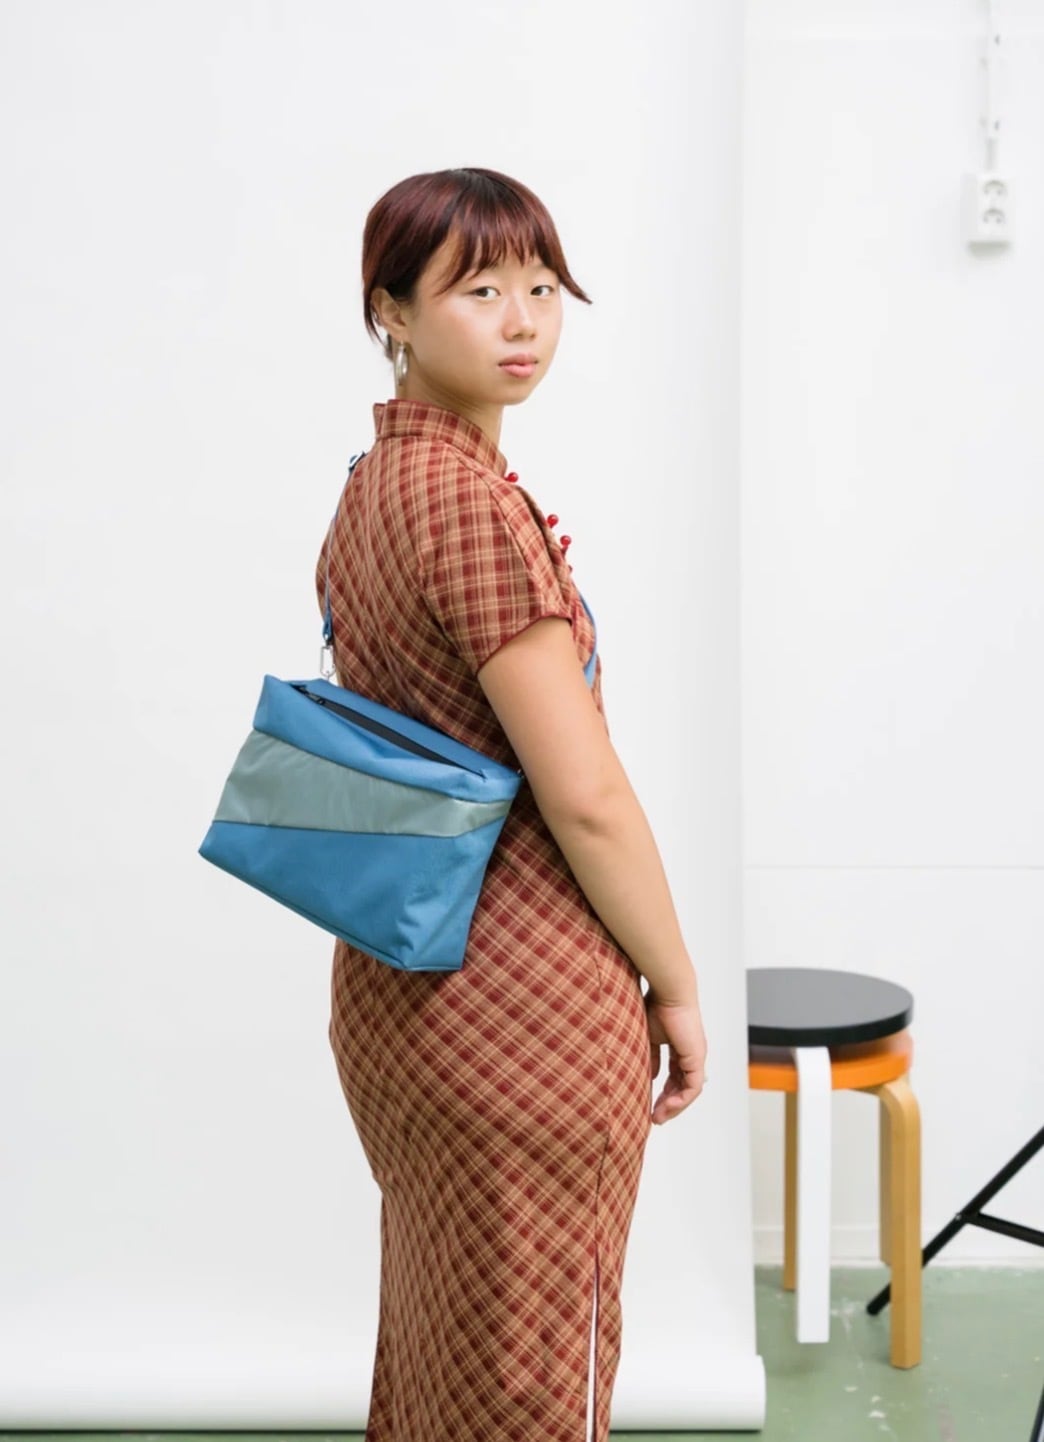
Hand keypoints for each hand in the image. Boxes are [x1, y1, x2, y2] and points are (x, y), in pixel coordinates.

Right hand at [644, 992, 707, 1124]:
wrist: (668, 992)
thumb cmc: (657, 1005)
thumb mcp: (650, 1037)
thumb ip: (651, 1056)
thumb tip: (651, 1075)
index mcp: (681, 1047)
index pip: (675, 1076)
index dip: (663, 1091)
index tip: (651, 1103)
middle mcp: (692, 1054)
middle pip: (682, 1086)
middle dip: (668, 1103)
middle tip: (655, 1116)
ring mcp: (696, 1057)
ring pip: (689, 1091)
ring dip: (674, 1106)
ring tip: (658, 1117)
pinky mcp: (696, 1058)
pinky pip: (693, 1087)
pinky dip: (681, 1099)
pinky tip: (667, 1106)